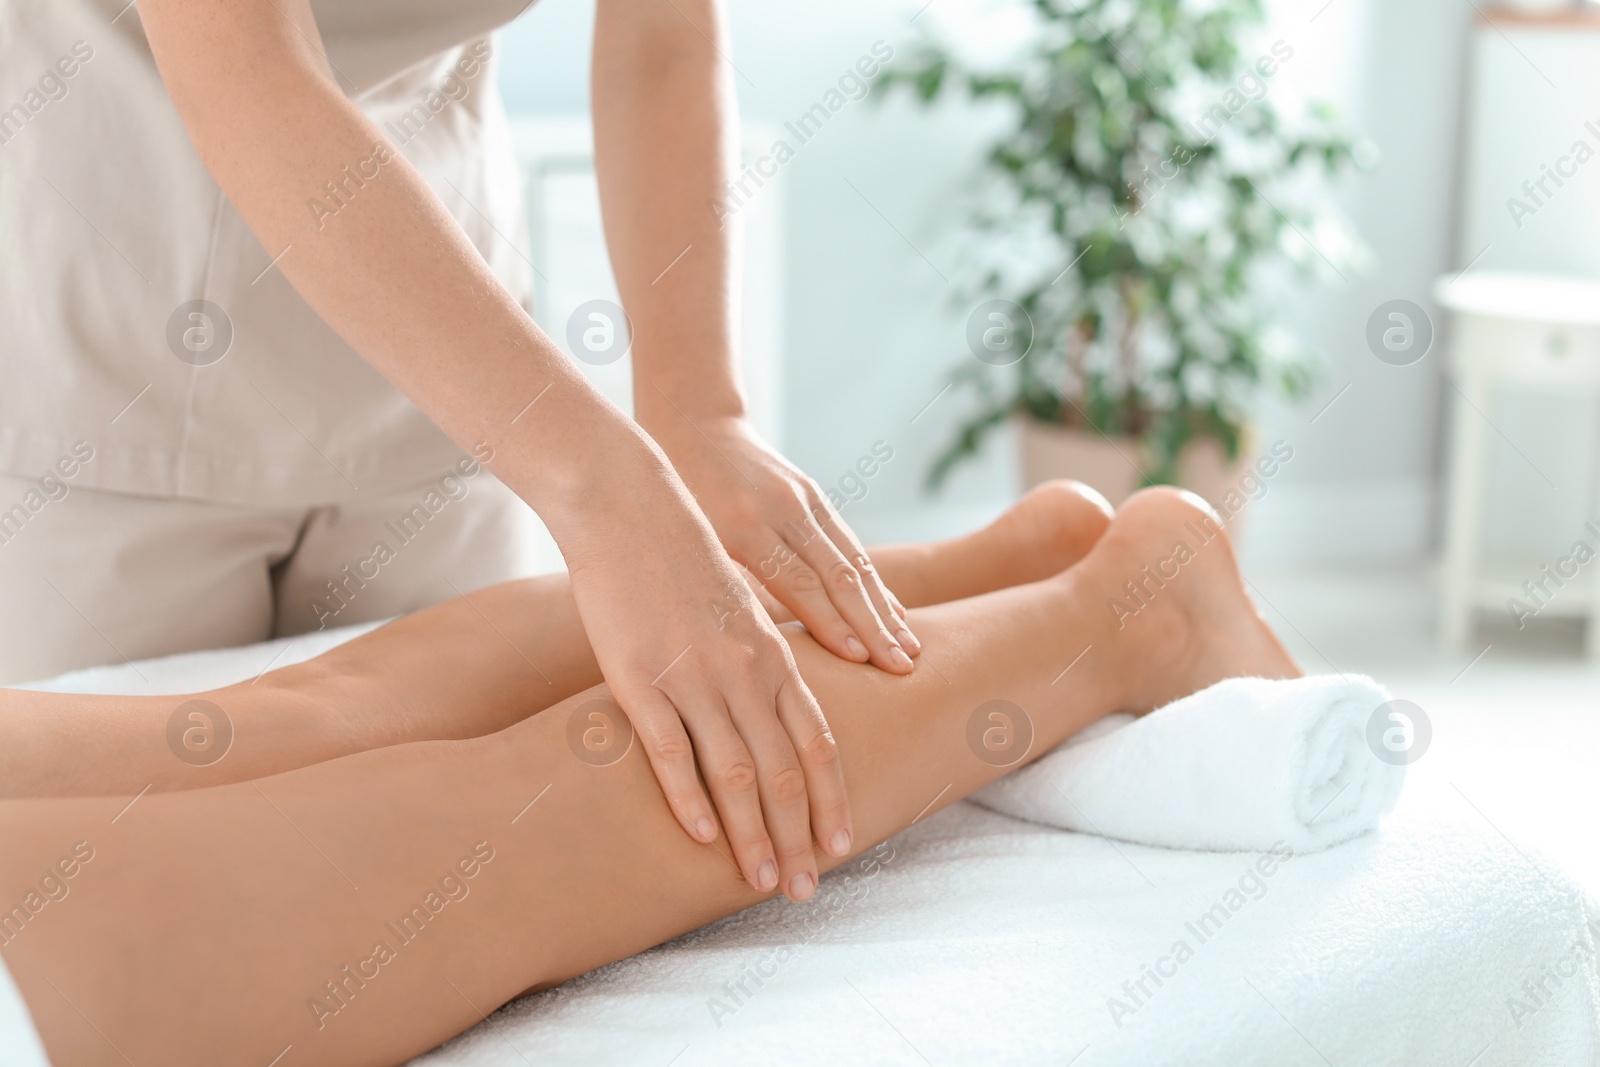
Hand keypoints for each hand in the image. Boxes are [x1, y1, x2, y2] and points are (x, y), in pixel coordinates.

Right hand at [555, 427, 852, 901]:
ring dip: (754, 836)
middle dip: (801, 837)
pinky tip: (701, 839)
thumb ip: (763, 662)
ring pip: (736, 774)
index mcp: (774, 656)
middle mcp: (745, 672)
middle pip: (786, 771)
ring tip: (764, 881)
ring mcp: (693, 678)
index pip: (819, 743)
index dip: (832, 799)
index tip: (841, 846)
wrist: (630, 510)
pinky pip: (670, 754)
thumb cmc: (684, 561)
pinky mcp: (639, 680)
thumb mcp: (740, 611)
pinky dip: (689, 801)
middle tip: (806, 890)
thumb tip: (779, 709)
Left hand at [638, 406, 919, 673]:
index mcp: (744, 527)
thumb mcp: (688, 539)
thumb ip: (722, 587)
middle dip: (873, 626)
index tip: (860, 660)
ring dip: (884, 610)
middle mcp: (783, 511)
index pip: (799, 583)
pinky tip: (895, 613)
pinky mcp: (815, 494)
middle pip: (839, 576)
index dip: (832, 624)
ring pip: (855, 561)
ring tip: (909, 648)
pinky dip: (874, 584)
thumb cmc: (676, 495)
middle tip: (901, 667)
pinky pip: (850, 545)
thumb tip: (751, 649)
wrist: (693, 423)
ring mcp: (804, 499)